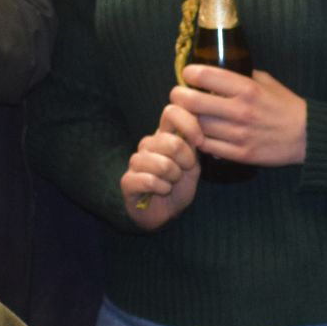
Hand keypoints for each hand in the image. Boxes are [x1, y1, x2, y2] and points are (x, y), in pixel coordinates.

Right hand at [121, 103, 203, 228]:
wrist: (164, 213)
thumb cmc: (178, 186)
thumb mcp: (193, 164)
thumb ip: (194, 145)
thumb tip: (197, 129)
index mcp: (164, 135)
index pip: (172, 112)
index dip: (190, 125)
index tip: (200, 142)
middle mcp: (148, 144)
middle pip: (172, 143)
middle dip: (186, 162)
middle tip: (183, 171)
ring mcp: (135, 161)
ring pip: (162, 164)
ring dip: (174, 178)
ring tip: (170, 183)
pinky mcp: (127, 181)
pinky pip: (150, 181)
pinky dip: (162, 189)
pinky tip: (161, 191)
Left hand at [173, 64, 307, 166]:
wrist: (307, 136)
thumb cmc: (286, 106)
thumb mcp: (267, 82)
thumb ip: (243, 75)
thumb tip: (218, 69)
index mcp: (247, 88)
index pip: (205, 75)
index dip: (190, 73)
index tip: (188, 75)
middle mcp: (241, 110)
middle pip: (192, 102)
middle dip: (179, 96)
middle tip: (178, 95)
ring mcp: (239, 134)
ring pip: (196, 126)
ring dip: (187, 119)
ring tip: (188, 115)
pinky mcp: (240, 154)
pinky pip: (207, 146)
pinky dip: (199, 139)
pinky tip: (200, 133)